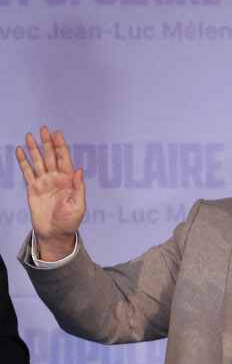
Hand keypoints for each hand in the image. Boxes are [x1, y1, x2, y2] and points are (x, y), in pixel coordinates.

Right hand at [16, 127, 84, 260]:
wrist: (55, 234)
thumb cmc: (70, 221)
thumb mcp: (78, 205)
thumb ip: (79, 188)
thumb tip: (79, 170)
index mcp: (69, 181)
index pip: (65, 160)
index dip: (61, 148)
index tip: (57, 135)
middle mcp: (57, 179)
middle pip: (51, 157)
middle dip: (47, 144)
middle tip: (43, 129)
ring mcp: (44, 183)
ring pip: (38, 162)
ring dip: (34, 149)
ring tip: (29, 135)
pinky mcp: (33, 189)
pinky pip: (27, 173)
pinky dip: (23, 162)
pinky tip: (20, 151)